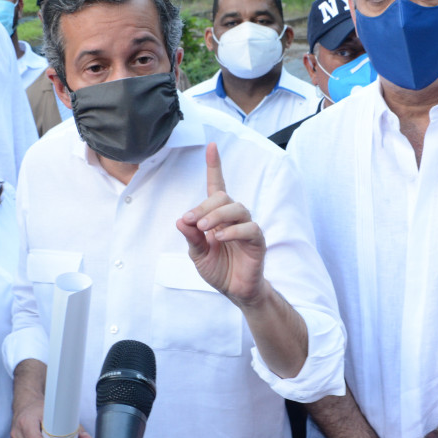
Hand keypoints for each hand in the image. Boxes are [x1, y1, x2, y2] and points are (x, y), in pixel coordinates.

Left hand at [176, 142, 267, 306]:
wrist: (234, 291)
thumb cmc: (218, 269)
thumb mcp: (197, 254)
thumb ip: (191, 237)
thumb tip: (180, 220)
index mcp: (218, 217)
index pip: (217, 186)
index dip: (215, 166)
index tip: (211, 146)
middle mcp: (234, 218)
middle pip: (223, 197)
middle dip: (204, 207)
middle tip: (192, 221)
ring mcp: (247, 227)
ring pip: (237, 208)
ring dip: (217, 216)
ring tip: (205, 229)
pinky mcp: (257, 240)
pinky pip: (249, 228)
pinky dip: (233, 231)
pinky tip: (220, 237)